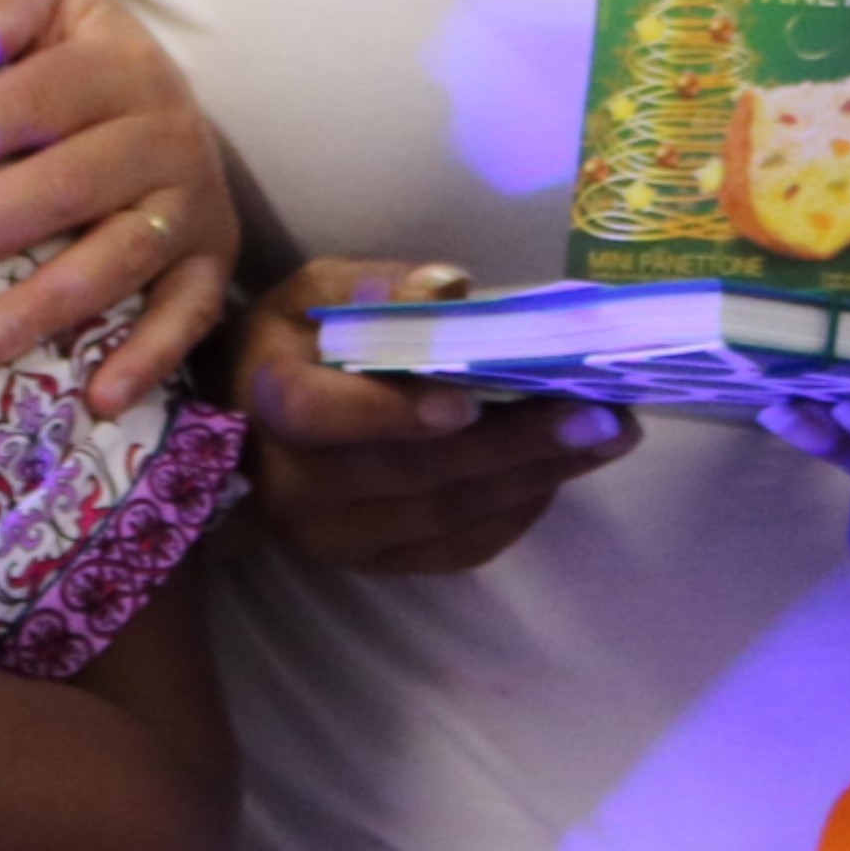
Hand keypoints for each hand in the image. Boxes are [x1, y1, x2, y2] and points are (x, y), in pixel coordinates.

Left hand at [0, 0, 238, 410]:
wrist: (162, 94)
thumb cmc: (70, 55)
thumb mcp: (47, 0)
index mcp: (120, 66)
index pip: (33, 100)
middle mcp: (166, 135)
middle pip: (65, 186)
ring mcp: (192, 205)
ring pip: (118, 259)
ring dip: (47, 305)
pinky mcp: (211, 263)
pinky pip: (186, 318)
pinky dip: (147, 360)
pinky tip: (96, 399)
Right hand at [231, 260, 640, 573]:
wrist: (243, 434)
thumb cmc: (286, 349)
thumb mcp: (311, 295)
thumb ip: (374, 286)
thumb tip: (451, 287)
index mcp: (271, 405)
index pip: (323, 416)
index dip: (394, 413)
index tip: (467, 401)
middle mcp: (297, 485)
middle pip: (412, 473)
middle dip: (512, 445)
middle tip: (597, 416)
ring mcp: (336, 536)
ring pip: (445, 515)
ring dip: (534, 476)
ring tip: (605, 438)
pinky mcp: (372, 564)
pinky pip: (456, 549)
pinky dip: (514, 513)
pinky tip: (558, 473)